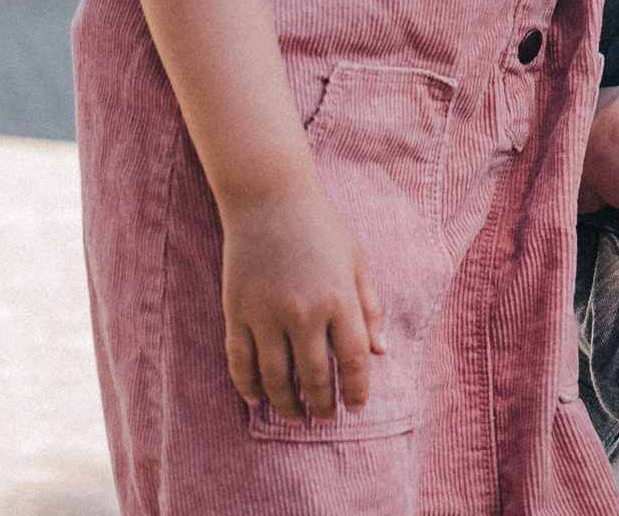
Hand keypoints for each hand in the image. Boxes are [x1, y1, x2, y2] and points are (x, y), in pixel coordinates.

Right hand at [219, 178, 387, 420]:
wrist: (269, 198)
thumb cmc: (320, 226)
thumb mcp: (356, 260)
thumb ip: (370, 306)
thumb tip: (381, 351)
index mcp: (339, 300)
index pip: (352, 360)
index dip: (356, 390)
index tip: (356, 408)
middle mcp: (304, 313)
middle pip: (314, 376)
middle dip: (322, 406)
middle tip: (325, 421)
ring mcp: (266, 314)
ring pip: (275, 377)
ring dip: (286, 404)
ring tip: (295, 417)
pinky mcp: (237, 312)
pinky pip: (241, 361)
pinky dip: (248, 386)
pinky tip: (258, 400)